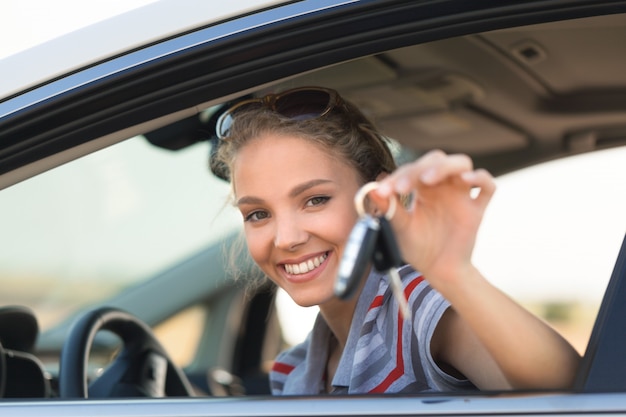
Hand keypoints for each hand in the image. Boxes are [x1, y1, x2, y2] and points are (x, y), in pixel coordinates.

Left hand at [372, 150, 494, 289]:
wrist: (438, 270)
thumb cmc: (418, 247)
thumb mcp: (400, 229)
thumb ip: (389, 209)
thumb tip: (371, 191)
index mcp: (422, 188)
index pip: (412, 170)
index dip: (397, 177)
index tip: (383, 191)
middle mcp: (443, 186)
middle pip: (437, 159)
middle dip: (418, 168)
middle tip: (402, 187)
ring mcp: (461, 195)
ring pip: (461, 164)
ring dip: (444, 166)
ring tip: (428, 179)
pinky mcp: (476, 209)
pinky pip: (487, 187)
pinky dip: (479, 178)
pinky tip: (467, 180)